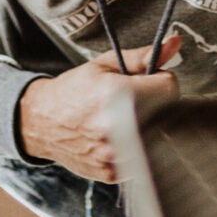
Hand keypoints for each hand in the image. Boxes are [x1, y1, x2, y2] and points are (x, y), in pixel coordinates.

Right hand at [19, 37, 182, 181]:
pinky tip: (116, 139)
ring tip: (122, 120)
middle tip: (132, 102)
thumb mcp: (104, 65)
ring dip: (146, 128)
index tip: (147, 83)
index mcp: (116, 95)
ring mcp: (114, 154)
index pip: (169, 88)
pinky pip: (141, 159)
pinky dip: (134, 148)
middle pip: (166, 114)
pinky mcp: (112, 172)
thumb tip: (174, 43)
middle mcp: (116, 127)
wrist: (41, 122)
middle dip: (154, 105)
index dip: (159, 82)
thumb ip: (143, 57)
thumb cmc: (73, 91)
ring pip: (155, 138)